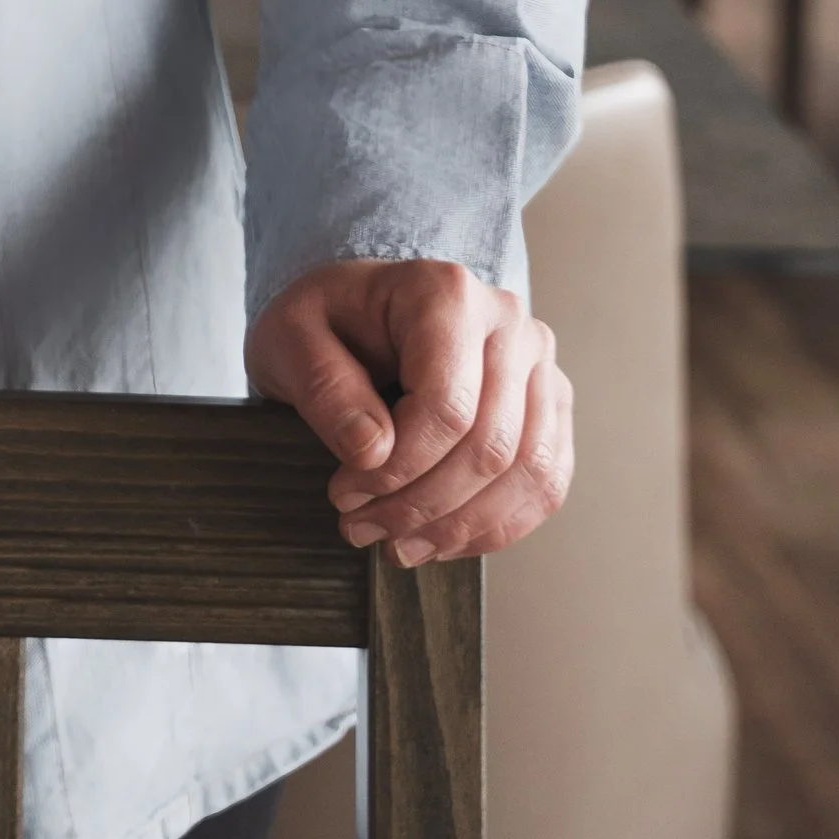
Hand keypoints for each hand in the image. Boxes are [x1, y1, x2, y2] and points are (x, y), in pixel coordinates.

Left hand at [246, 258, 573, 565]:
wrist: (355, 312)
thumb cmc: (325, 322)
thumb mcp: (289, 338)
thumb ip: (325, 389)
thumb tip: (373, 452)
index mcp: (446, 293)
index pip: (446, 407)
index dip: (399, 469)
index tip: (343, 494)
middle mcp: (508, 322)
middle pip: (490, 446)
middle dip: (422, 506)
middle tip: (361, 528)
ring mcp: (538, 365)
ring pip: (526, 472)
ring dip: (460, 526)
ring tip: (397, 545)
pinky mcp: (549, 405)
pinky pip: (545, 483)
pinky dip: (496, 525)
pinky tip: (441, 539)